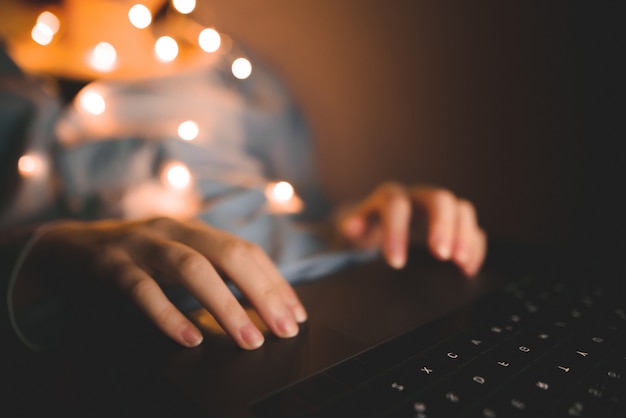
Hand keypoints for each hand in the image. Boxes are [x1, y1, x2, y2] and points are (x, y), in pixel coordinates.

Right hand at [19, 217, 306, 349]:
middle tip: (284, 330)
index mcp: (196, 230)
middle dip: (263, 293)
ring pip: (191, 268)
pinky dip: (168, 314)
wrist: (72, 244)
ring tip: (249, 340)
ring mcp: (143, 244)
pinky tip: (189, 338)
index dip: (275, 282)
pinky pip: (141, 289)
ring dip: (226, 305)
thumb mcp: (178, 257)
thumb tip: (259, 305)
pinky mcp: (111, 264)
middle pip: (230, 254)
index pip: (247, 252)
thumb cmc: (138, 258)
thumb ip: (212, 272)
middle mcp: (175, 230)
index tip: (296, 314)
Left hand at [338, 183, 486, 276]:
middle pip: (439, 199)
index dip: (397, 232)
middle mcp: (419, 196)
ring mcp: (439, 208)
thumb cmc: (365, 226)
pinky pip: (472, 227)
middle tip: (442, 255)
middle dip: (442, 226)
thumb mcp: (352, 227)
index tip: (396, 263)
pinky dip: (475, 246)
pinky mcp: (453, 222)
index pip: (396, 206)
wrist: (376, 222)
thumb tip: (351, 227)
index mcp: (391, 196)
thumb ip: (352, 226)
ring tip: (461, 262)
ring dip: (465, 234)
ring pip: (461, 209)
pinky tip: (468, 268)